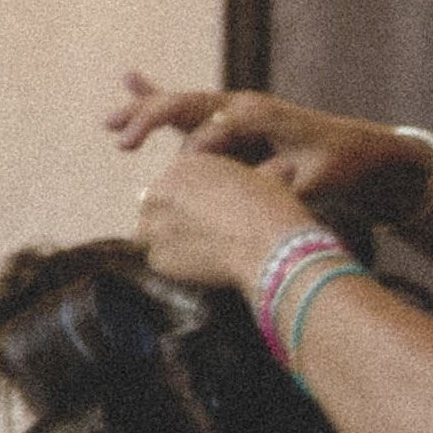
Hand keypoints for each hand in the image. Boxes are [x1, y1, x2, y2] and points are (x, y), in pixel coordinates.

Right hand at [104, 73, 432, 225]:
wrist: (358, 147)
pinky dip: (157, 94)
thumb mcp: (318, 179)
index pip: (215, 130)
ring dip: (143, 111)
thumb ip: (283, 184)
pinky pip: (186, 106)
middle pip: (186, 104)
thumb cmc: (339, 164)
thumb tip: (249, 193)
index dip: (198, 153)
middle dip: (151, 120)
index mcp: (261, 115)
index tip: (183, 176)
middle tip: (122, 143)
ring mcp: (232, 108)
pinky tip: (130, 78)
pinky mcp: (227, 118)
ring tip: (110, 125)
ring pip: (179, 104)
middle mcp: (241, 104)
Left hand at [136, 144, 322, 292]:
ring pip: (150, 232)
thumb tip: (281, 167)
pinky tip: (200, 267)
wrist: (270, 245)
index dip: (191, 197)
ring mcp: (154, 225)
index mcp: (184, 166)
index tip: (207, 210)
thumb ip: (261, 171)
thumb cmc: (273, 209)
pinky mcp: (158, 257)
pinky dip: (176, 265)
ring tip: (198, 249)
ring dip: (168, 240)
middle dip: (173, 217)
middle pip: (156, 204)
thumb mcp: (269, 178)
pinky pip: (160, 261)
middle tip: (201, 231)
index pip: (176, 181)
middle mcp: (160, 191)